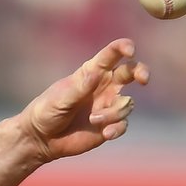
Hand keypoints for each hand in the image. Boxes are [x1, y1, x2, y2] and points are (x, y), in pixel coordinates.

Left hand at [19, 38, 150, 162]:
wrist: (41, 137)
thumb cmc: (47, 111)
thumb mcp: (60, 99)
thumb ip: (79, 87)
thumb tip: (97, 73)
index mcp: (91, 72)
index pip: (111, 54)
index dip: (123, 47)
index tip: (130, 50)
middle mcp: (104, 86)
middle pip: (131, 72)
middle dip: (141, 71)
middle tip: (143, 79)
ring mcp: (108, 105)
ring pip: (127, 103)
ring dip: (114, 112)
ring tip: (92, 119)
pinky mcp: (108, 124)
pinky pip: (123, 124)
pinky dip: (117, 128)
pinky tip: (106, 133)